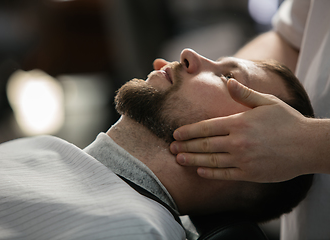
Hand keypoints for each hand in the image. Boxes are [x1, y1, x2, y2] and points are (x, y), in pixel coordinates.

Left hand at [170, 79, 313, 181]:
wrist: (308, 146)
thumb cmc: (288, 121)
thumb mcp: (267, 102)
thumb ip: (244, 93)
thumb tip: (227, 81)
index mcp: (239, 123)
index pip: (206, 127)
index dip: (189, 131)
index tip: (176, 133)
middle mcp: (238, 142)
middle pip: (204, 145)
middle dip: (185, 146)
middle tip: (171, 148)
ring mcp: (243, 160)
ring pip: (211, 160)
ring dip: (193, 160)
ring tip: (179, 159)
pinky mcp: (250, 174)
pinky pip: (225, 174)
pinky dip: (210, 173)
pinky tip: (200, 171)